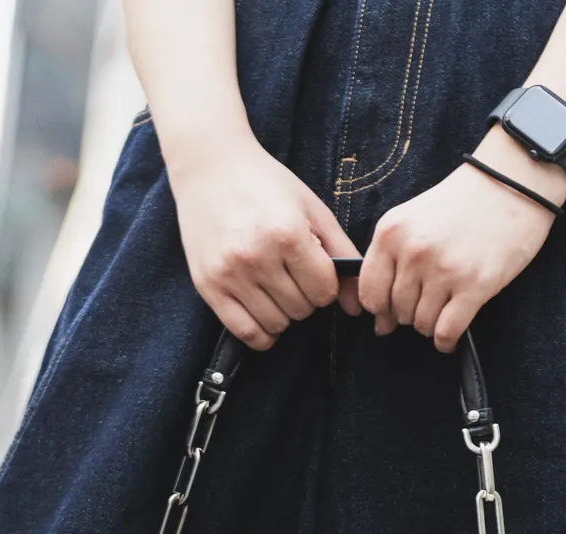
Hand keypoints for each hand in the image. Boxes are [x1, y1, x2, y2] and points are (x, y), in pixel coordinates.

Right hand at [168, 134, 361, 349]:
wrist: (210, 167)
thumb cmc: (266, 185)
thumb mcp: (312, 209)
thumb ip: (342, 254)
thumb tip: (356, 307)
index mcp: (288, 234)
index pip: (324, 291)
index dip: (325, 285)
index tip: (314, 270)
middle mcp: (257, 257)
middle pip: (301, 309)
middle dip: (304, 297)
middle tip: (291, 274)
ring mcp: (230, 274)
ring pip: (276, 324)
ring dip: (283, 313)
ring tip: (275, 287)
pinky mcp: (209, 287)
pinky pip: (246, 332)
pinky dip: (262, 334)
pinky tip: (264, 315)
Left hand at [359, 131, 565, 352]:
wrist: (513, 181)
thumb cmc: (462, 203)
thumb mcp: (412, 218)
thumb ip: (390, 262)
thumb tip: (380, 323)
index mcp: (391, 233)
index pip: (369, 293)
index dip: (380, 309)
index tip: (390, 311)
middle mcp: (414, 252)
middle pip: (398, 312)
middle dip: (410, 313)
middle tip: (430, 299)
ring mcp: (444, 270)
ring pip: (422, 324)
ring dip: (431, 325)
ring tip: (445, 307)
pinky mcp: (475, 285)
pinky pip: (447, 332)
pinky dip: (446, 341)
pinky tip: (449, 337)